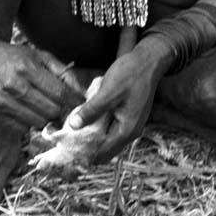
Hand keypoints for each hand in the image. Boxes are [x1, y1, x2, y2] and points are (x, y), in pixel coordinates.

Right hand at [0, 38, 84, 129]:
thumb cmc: (12, 56)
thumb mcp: (38, 55)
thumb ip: (62, 72)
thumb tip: (80, 93)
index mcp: (27, 68)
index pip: (60, 93)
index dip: (74, 101)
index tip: (79, 103)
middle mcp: (13, 86)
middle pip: (51, 111)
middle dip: (60, 110)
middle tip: (61, 106)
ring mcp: (1, 102)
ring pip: (38, 122)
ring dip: (45, 117)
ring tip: (43, 107)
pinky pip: (22, 127)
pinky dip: (29, 121)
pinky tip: (27, 110)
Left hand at [68, 37, 170, 161]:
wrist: (148, 61)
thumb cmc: (130, 75)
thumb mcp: (108, 92)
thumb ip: (91, 110)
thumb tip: (73, 126)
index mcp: (127, 130)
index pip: (102, 153)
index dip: (84, 153)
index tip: (67, 148)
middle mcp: (130, 132)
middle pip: (104, 149)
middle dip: (86, 146)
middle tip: (68, 138)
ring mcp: (130, 125)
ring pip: (106, 139)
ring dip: (92, 135)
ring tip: (75, 126)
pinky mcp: (128, 116)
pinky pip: (110, 128)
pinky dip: (98, 125)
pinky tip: (88, 115)